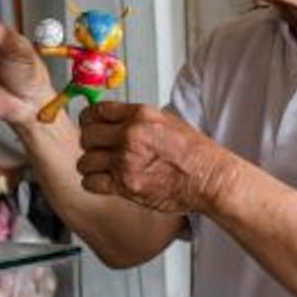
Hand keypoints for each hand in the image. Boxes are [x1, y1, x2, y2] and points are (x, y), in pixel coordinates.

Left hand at [77, 102, 231, 212]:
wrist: (211, 179)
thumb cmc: (195, 153)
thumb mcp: (166, 121)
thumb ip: (137, 119)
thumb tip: (113, 120)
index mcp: (139, 115)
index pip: (96, 111)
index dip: (88, 119)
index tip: (89, 125)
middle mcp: (129, 135)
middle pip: (87, 135)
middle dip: (89, 143)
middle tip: (97, 149)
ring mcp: (126, 161)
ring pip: (85, 161)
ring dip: (90, 165)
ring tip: (102, 168)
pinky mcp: (126, 185)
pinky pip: (91, 182)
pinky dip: (93, 183)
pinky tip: (103, 182)